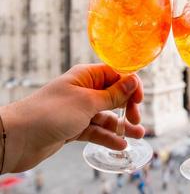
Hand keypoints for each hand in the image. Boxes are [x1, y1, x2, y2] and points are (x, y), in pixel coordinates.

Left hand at [0, 64, 144, 172]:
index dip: (130, 85)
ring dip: (121, 125)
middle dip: (127, 106)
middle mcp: (85, 90)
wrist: (18, 138)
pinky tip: (119, 145)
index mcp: (87, 76)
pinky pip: (96, 130)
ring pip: (107, 115)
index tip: (139, 99)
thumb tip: (133, 81)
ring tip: (138, 135)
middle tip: (136, 119)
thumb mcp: (87, 102)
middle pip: (114, 95)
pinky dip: (107, 137)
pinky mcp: (74, 127)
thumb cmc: (51, 112)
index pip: (116, 75)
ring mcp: (79, 110)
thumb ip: (113, 94)